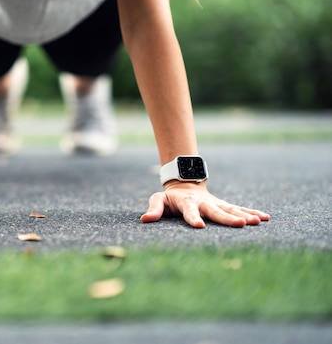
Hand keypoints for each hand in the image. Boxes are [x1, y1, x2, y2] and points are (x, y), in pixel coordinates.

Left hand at [140, 181, 269, 227]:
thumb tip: (145, 219)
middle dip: (228, 218)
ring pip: (232, 209)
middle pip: (216, 211)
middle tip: (241, 224)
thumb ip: (154, 209)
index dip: (193, 218)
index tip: (199, 226)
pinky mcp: (224, 205)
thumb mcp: (158, 200)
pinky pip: (239, 209)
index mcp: (187, 203)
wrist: (184, 185)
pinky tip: (266, 218)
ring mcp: (216, 204)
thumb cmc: (170, 198)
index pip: (190, 211)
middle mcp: (204, 203)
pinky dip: (252, 212)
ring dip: (245, 215)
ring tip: (258, 222)